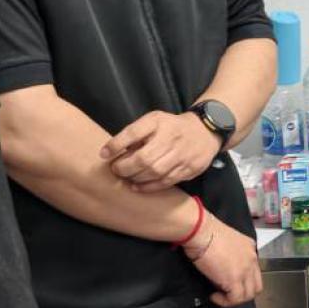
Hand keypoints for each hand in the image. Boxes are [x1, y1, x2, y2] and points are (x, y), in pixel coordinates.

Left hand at [102, 110, 221, 190]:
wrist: (205, 132)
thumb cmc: (171, 127)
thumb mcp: (154, 121)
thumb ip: (136, 133)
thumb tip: (113, 151)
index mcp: (159, 122)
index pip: (134, 132)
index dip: (116, 144)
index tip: (103, 154)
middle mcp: (171, 137)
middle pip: (144, 158)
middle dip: (125, 167)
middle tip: (116, 170)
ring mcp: (182, 154)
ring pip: (154, 171)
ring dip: (136, 177)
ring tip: (126, 177)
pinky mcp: (189, 168)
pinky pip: (166, 181)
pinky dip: (149, 186)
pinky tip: (138, 186)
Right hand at [185, 214, 262, 307]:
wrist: (201, 232)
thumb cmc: (205, 233)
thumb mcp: (225, 242)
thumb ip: (230, 255)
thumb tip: (222, 269)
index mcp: (250, 248)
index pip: (254, 271)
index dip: (242, 280)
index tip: (226, 280)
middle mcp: (252, 259)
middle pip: (256, 285)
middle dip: (242, 293)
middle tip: (226, 292)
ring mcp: (245, 270)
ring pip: (249, 294)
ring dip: (234, 299)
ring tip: (219, 295)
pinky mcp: (235, 280)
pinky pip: (235, 299)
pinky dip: (225, 301)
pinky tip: (214, 296)